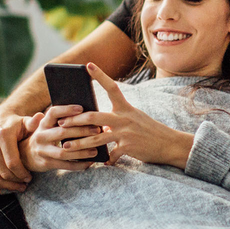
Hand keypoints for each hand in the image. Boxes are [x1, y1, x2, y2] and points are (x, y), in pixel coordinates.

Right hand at [0, 112, 31, 192]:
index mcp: (2, 135)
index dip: (23, 174)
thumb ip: (34, 123)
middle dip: (16, 182)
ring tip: (17, 187)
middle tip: (25, 184)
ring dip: (6, 187)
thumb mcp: (26, 122)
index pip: (13, 163)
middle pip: (3, 173)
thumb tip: (41, 117)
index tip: (29, 177)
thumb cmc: (16, 125)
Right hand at [21, 105, 104, 171]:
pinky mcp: (46, 163)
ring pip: (64, 152)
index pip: (54, 113)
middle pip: (62, 132)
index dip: (67, 109)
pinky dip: (79, 165)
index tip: (81, 108)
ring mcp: (43, 151)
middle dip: (81, 131)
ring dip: (82, 151)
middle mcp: (41, 136)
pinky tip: (90, 163)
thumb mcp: (46, 125)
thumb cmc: (45, 136)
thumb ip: (59, 119)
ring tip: (96, 150)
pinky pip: (65, 165)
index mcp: (43, 123)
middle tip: (97, 130)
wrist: (26, 155)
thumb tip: (82, 112)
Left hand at [58, 63, 194, 167]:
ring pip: (96, 138)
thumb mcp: (134, 118)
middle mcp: (124, 118)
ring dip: (79, 143)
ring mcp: (126, 133)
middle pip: (94, 116)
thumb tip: (98, 123)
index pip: (112, 87)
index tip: (87, 65)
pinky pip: (111, 154)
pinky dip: (106, 160)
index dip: (99, 75)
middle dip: (74, 120)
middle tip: (60, 123)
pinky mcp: (129, 147)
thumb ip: (116, 118)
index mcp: (125, 107)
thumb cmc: (150, 131)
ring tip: (66, 146)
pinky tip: (101, 163)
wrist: (169, 144)